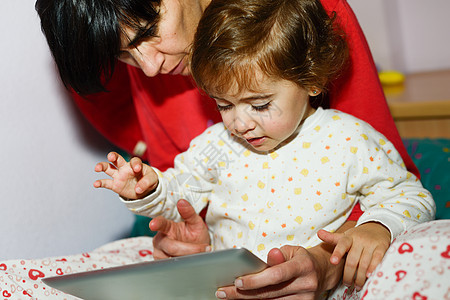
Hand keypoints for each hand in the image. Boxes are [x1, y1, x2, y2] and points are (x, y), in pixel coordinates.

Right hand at [93, 151, 157, 198]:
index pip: (134, 161)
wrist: (145, 190)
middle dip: (113, 156)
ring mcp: (119, 176)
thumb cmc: (148, 180)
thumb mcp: (152, 180)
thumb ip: (146, 182)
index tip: (137, 169)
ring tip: (97, 168)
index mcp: (135, 164)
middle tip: (111, 157)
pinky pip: (106, 183)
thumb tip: (138, 189)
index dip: (135, 164)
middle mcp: (125, 168)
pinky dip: (100, 183)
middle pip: (117, 159)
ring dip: (102, 166)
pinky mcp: (115, 185)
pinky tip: (95, 184)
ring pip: (108, 168)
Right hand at [150, 199, 210, 258]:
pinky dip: (183, 264)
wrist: (199, 251)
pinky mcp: (161, 264)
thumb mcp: (196, 222)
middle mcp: (160, 239)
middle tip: (204, 248)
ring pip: (171, 258)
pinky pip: (171, 266)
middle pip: (170, 246)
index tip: (153, 224)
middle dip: (188, 249)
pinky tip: (190, 261)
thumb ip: (189, 212)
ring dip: (187, 257)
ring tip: (198, 254)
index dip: (156, 224)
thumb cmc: (195, 235)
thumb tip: (182, 201)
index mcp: (168, 227)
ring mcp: (159, 253)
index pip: (160, 224)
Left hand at [215, 245, 336, 298]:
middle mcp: (306, 285)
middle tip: (223, 292)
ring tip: (229, 297)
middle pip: (270, 292)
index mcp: (303, 266)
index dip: (257, 280)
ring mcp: (306, 299)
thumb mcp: (292, 251)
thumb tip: (272, 255)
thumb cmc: (301, 259)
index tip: (238, 281)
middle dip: (244, 293)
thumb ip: (280, 255)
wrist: (322, 272)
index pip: (277, 275)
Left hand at [317, 222, 390, 289]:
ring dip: (359, 277)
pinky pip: (377, 260)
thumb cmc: (357, 236)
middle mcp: (359, 240)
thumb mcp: (344, 236)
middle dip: (348, 274)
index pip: (341, 244)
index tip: (333, 261)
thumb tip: (318, 233)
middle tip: (346, 284)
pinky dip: (372, 269)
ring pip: (363, 263)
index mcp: (348, 237)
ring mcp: (370, 244)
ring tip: (356, 285)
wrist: (376, 228)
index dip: (337, 253)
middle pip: (352, 260)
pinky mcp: (381, 247)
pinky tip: (368, 276)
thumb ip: (331, 238)